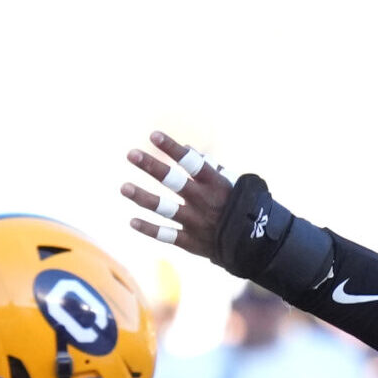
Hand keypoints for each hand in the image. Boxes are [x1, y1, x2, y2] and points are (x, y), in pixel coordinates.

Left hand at [119, 131, 233, 260]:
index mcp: (214, 183)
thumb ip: (208, 166)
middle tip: (131, 154)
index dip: (172, 148)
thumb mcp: (230, 182)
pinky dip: (149, 229)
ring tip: (124, 188)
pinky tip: (132, 221)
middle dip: (152, 166)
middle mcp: (203, 200)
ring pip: (165, 209)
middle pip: (173, 181)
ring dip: (143, 198)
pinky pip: (166, 235)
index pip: (190, 161)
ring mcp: (195, 221)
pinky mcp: (190, 241)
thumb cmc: (239, 205)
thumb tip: (187, 148)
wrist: (254, 242)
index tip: (153, 135)